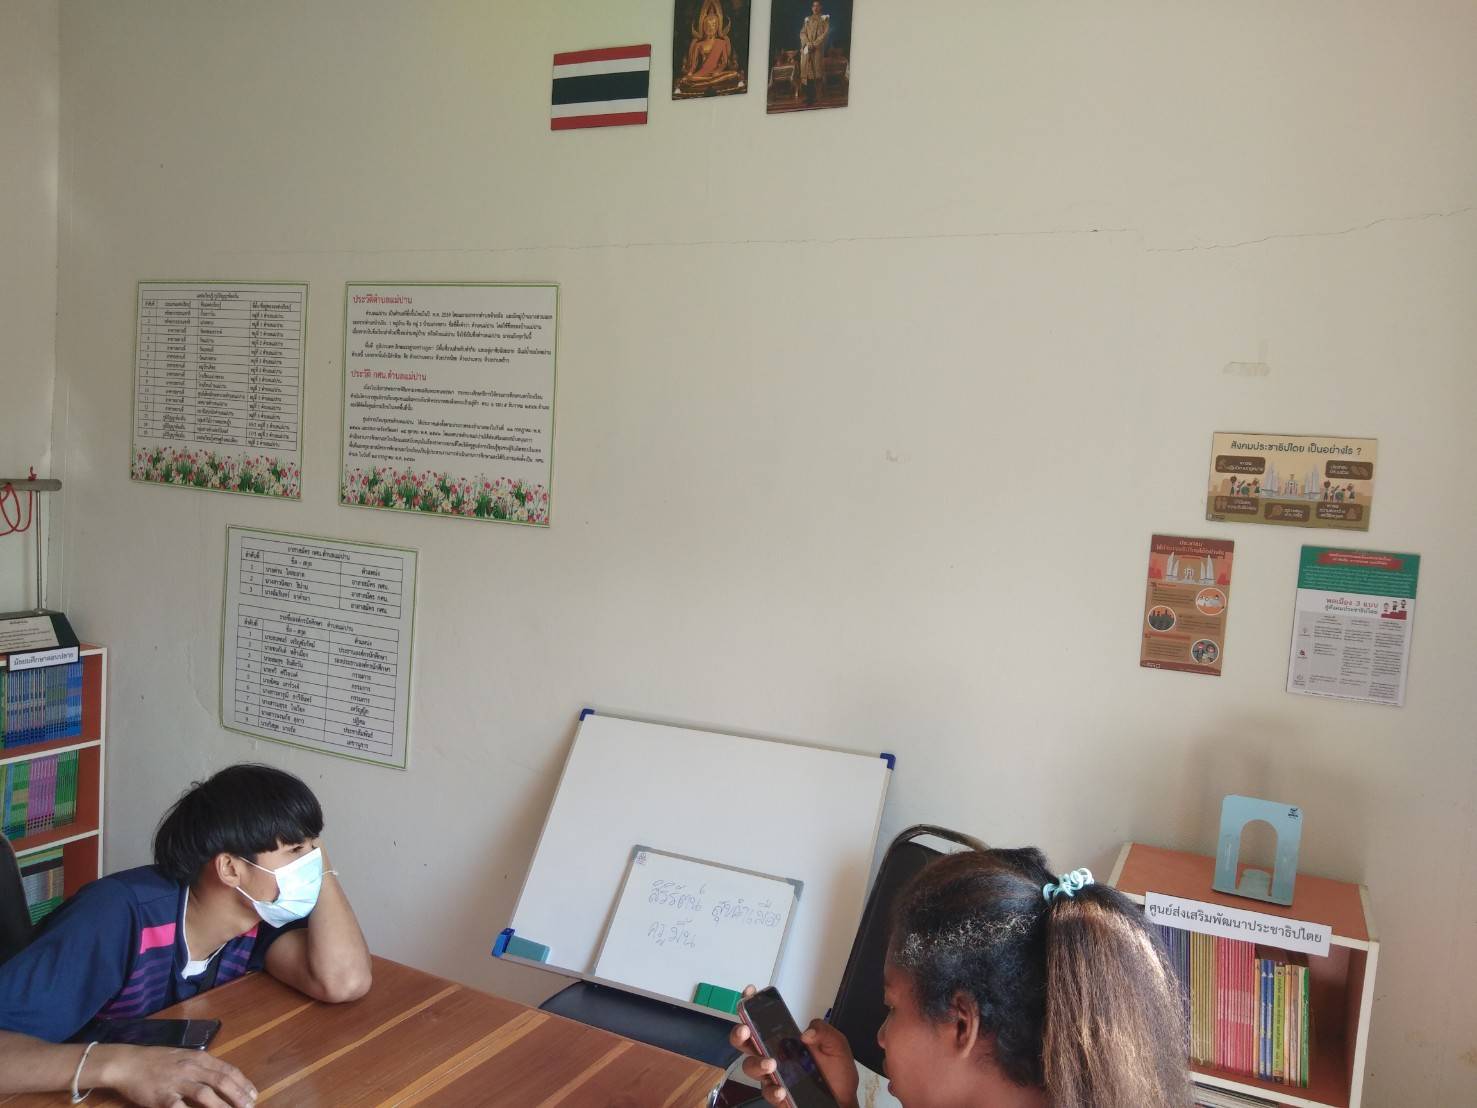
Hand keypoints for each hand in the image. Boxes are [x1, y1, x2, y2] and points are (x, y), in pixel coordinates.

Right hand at [93, 1044, 256, 1107]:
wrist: (128, 1063)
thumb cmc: (157, 1060)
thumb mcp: (184, 1056)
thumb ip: (202, 1065)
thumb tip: (223, 1077)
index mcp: (198, 1058)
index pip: (227, 1070)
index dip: (243, 1083)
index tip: (253, 1095)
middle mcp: (191, 1068)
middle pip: (221, 1081)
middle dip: (238, 1095)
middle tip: (249, 1107)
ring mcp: (176, 1082)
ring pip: (205, 1094)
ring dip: (222, 1106)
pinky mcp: (162, 1097)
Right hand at [728, 987, 858, 1107]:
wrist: (842, 1102)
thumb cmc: (837, 1074)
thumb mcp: (837, 1045)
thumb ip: (824, 1031)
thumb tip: (807, 1032)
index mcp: (786, 1039)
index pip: (764, 1019)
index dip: (753, 1004)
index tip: (750, 993)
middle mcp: (775, 1055)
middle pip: (746, 1041)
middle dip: (740, 1034)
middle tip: (746, 1031)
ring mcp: (774, 1075)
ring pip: (750, 1066)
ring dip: (757, 1063)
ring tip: (771, 1064)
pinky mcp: (777, 1095)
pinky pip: (767, 1092)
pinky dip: (773, 1090)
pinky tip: (782, 1089)